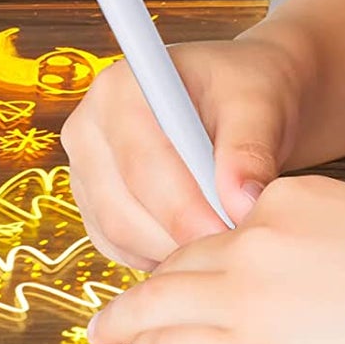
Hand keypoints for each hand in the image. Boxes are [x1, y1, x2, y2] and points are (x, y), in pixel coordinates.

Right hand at [60, 33, 307, 270]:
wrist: (236, 105)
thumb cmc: (244, 95)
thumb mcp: (258, 109)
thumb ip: (248, 153)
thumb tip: (239, 203)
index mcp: (120, 88)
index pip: (141, 164)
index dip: (184, 208)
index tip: (228, 232)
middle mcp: (89, 127)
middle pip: (123, 207)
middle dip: (182, 234)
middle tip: (233, 246)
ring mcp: (86, 168)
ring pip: (119, 234)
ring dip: (173, 249)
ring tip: (223, 238)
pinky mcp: (93, 202)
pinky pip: (119, 248)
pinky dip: (159, 254)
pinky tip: (199, 238)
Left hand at [85, 172, 344, 343]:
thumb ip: (324, 255)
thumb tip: (304, 298)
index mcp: (296, 198)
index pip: (219, 227)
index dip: (194, 256)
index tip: (180, 272)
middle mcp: (260, 235)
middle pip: (179, 259)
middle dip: (149, 286)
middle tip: (120, 306)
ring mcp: (249, 293)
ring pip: (159, 301)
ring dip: (129, 319)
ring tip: (108, 330)